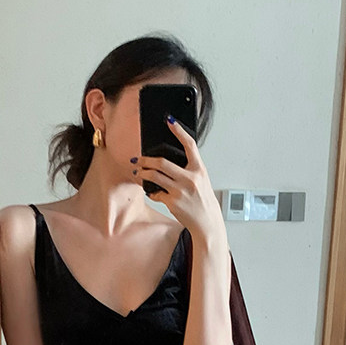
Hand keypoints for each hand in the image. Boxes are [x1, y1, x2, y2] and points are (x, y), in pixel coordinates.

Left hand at [141, 117, 226, 244]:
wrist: (207, 223)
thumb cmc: (203, 201)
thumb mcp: (202, 181)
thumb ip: (189, 170)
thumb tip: (169, 162)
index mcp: (199, 170)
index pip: (190, 146)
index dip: (180, 131)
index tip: (170, 121)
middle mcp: (190, 179)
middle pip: (162, 162)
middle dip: (146, 160)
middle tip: (138, 159)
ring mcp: (180, 191)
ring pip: (155, 177)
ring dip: (143, 173)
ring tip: (138, 172)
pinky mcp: (173, 202)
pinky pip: (156, 193)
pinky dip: (151, 191)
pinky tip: (151, 191)